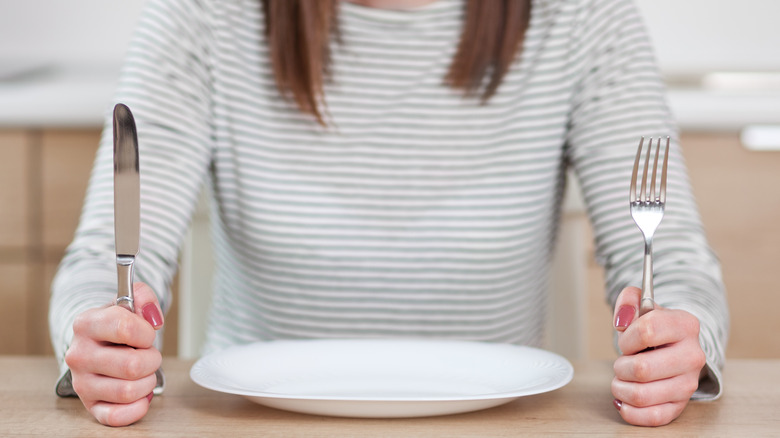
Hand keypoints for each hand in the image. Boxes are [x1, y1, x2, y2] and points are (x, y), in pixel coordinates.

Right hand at [65, 283, 163, 425]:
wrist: (97, 344)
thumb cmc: (117, 325)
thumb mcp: (128, 302)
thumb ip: (143, 296)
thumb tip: (153, 318)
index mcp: (86, 324)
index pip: (126, 328)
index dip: (146, 332)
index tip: (146, 333)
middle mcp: (78, 355)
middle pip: (132, 365)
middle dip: (152, 359)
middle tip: (147, 355)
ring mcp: (82, 383)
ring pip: (128, 391)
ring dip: (147, 382)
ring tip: (142, 372)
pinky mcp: (90, 405)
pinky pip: (116, 417)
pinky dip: (137, 408)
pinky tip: (140, 395)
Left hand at [610, 286, 705, 425]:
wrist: (673, 349)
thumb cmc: (652, 330)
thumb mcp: (642, 307)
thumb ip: (629, 300)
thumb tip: (622, 319)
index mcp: (685, 325)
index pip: (646, 331)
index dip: (627, 338)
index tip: (627, 340)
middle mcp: (693, 355)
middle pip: (641, 369)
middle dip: (621, 365)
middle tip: (624, 362)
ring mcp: (688, 384)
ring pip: (641, 395)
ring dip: (620, 387)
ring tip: (623, 379)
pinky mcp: (680, 406)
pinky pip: (652, 417)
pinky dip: (629, 410)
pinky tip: (625, 399)